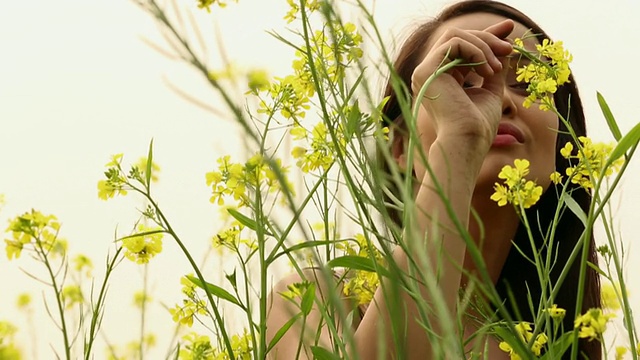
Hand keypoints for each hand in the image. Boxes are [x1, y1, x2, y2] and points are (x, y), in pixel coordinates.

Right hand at [411, 20, 513, 150]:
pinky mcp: (426, 71)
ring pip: (455, 36)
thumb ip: (494, 69)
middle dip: (487, 37)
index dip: (485, 37)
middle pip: (457, 37)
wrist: (468, 141)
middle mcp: (430, 74)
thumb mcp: (491, 91)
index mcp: (441, 79)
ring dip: (483, 45)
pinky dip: (476, 51)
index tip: (508, 30)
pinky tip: (486, 71)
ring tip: (496, 68)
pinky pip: (454, 43)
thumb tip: (505, 48)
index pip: (462, 48)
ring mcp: (425, 72)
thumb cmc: (478, 126)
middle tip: (509, 48)